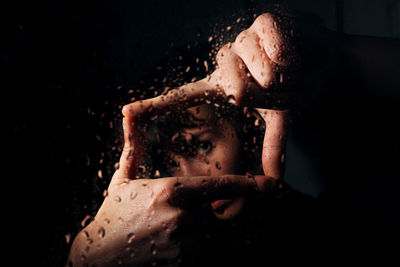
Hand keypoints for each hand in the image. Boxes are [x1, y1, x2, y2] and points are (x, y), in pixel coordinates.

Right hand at [68, 108, 275, 266]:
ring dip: (190, 228)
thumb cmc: (112, 214)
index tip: (272, 184)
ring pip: (203, 231)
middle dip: (197, 211)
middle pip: (210, 210)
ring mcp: (185, 242)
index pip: (221, 185)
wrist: (99, 256)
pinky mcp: (185, 261)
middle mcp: (183, 216)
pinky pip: (196, 248)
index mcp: (172, 191)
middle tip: (164, 215)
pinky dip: (185, 244)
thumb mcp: (124, 179)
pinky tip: (162, 242)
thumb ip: (134, 147)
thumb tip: (128, 115)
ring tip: (159, 230)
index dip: (249, 185)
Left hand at [122, 13, 288, 179]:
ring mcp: (240, 42)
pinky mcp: (260, 23)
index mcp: (222, 86)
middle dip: (268, 94)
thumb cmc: (292, 88)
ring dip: (282, 76)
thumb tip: (275, 181)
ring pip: (259, 71)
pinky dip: (289, 54)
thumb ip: (274, 145)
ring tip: (288, 69)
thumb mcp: (280, 117)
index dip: (156, 106)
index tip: (128, 113)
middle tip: (280, 87)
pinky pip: (274, 45)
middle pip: (238, 90)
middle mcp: (225, 63)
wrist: (321, 60)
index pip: (184, 96)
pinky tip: (291, 51)